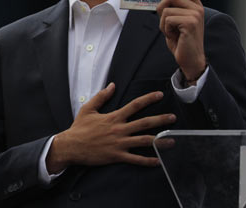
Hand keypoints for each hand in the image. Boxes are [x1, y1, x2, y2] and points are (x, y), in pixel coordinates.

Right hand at [45, 83, 175, 172]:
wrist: (71, 146)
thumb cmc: (79, 128)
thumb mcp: (88, 109)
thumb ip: (101, 96)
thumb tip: (112, 85)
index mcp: (114, 117)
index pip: (134, 105)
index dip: (148, 99)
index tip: (159, 95)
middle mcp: (119, 129)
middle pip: (145, 123)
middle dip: (161, 120)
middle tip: (173, 118)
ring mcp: (120, 143)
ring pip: (144, 141)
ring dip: (160, 141)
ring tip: (172, 140)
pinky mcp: (117, 156)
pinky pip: (136, 159)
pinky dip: (148, 161)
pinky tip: (159, 161)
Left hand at [157, 0, 206, 82]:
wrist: (190, 59)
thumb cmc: (181, 41)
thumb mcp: (175, 21)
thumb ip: (171, 8)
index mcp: (195, 6)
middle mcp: (197, 8)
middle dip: (161, 9)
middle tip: (166, 24)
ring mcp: (195, 15)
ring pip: (166, 10)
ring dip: (163, 23)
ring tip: (171, 32)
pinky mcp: (190, 23)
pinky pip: (167, 20)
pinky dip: (165, 29)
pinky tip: (174, 36)